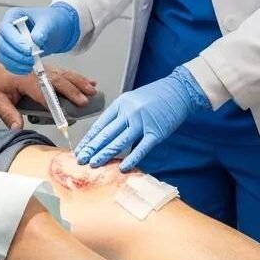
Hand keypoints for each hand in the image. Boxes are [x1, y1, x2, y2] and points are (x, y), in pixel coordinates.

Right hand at [0, 3, 80, 74]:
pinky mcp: (11, 54)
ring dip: (15, 63)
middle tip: (31, 59)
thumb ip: (42, 30)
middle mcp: (7, 29)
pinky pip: (8, 63)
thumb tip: (35, 39)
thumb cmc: (51, 21)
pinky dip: (16, 68)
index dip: (14, 41)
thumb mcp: (49, 22)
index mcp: (13, 16)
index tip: (28, 49)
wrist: (57, 30)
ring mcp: (7, 42)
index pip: (5, 29)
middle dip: (16, 54)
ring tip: (31, 64)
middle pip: (2, 44)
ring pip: (2, 56)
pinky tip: (27, 69)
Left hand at [0, 49, 97, 129]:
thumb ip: (7, 114)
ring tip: (92, 90)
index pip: (43, 93)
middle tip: (85, 101)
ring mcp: (43, 68)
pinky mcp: (46, 68)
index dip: (54, 104)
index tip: (64, 115)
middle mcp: (36, 71)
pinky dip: (76, 76)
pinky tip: (88, 80)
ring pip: (64, 74)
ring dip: (79, 82)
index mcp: (25, 79)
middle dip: (73, 91)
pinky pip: (64, 71)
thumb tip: (17, 128)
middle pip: (58, 81)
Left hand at [75, 67, 210, 170]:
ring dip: (105, 154)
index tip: (80, 149)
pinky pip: (141, 148)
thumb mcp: (133, 100)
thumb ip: (121, 117)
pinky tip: (121, 168)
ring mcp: (142, 122)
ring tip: (93, 164)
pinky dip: (131, 159)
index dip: (89, 138)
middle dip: (92, 149)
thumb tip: (110, 137)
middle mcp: (129, 112)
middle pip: (106, 134)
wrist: (179, 90)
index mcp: (121, 104)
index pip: (100, 124)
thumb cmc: (156, 96)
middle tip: (80, 160)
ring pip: (120, 142)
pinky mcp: (156, 132)